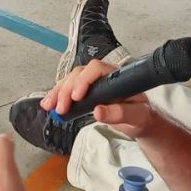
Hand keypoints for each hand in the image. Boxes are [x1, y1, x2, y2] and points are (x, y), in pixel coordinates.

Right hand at [39, 59, 158, 138]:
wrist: (139, 121)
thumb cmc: (140, 115)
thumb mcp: (136, 116)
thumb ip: (119, 113)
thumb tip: (98, 111)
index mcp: (116, 76)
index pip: (96, 69)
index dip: (84, 80)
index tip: (77, 97)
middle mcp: (102, 76)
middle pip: (79, 74)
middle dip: (66, 90)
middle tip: (61, 108)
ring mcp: (92, 83)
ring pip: (70, 80)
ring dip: (58, 93)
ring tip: (49, 106)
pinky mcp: (85, 93)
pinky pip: (68, 90)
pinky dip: (58, 97)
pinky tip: (50, 105)